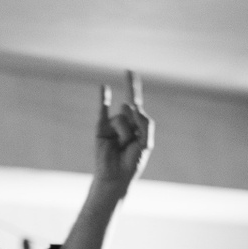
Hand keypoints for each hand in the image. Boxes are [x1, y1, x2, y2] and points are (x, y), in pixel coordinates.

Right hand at [92, 71, 152, 197]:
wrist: (116, 177)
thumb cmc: (132, 162)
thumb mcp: (146, 143)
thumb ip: (145, 122)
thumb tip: (130, 105)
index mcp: (136, 124)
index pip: (136, 103)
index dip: (132, 86)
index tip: (129, 71)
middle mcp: (124, 121)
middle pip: (132, 110)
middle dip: (134, 126)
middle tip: (130, 143)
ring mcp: (111, 124)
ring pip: (122, 118)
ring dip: (125, 133)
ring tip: (121, 146)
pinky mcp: (101, 127)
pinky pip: (103, 110)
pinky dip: (103, 98)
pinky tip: (104, 87)